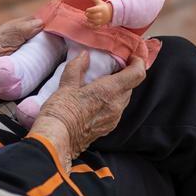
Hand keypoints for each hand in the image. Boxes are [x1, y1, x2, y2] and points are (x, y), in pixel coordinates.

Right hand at [31, 53, 145, 170]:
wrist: (57, 140)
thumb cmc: (61, 112)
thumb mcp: (66, 85)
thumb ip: (78, 67)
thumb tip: (84, 55)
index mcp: (110, 91)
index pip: (137, 74)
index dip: (138, 63)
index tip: (132, 57)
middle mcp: (117, 106)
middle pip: (130, 86)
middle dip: (124, 75)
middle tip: (111, 68)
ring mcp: (113, 119)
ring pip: (123, 99)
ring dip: (117, 89)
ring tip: (100, 84)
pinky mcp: (107, 128)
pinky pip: (116, 110)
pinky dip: (111, 102)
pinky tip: (95, 101)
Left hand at [84, 0, 112, 25]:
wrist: (111, 13)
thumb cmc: (103, 7)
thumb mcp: (100, 2)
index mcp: (100, 9)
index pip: (93, 10)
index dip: (88, 10)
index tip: (87, 9)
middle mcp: (101, 15)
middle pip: (93, 16)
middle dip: (88, 15)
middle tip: (86, 14)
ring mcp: (101, 20)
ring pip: (94, 21)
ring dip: (89, 19)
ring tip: (88, 17)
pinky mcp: (101, 24)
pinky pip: (96, 26)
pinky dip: (92, 26)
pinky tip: (89, 23)